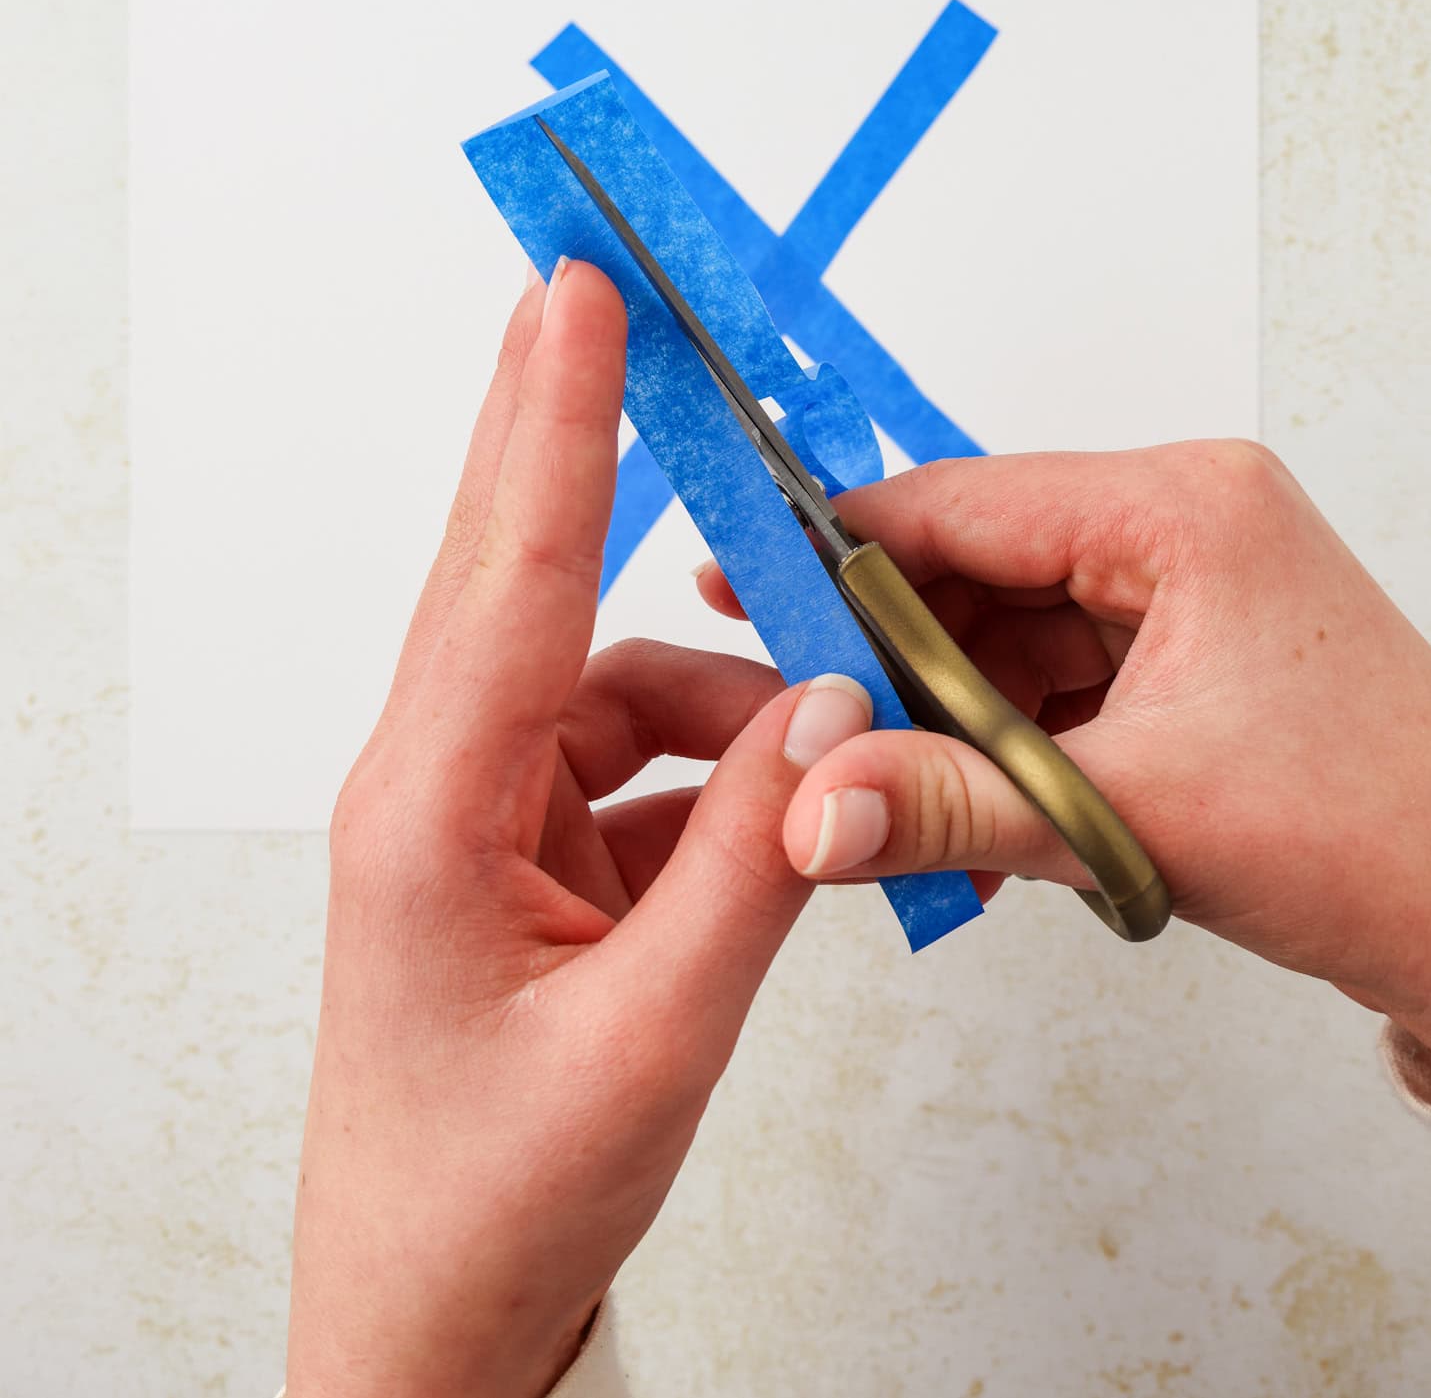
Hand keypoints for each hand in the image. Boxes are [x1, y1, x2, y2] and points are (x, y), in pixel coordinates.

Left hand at [286, 261, 874, 1397]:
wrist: (433, 1324)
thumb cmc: (494, 1201)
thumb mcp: (654, 1038)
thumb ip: (758, 860)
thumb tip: (841, 716)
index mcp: (428, 811)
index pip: (507, 577)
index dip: (554, 424)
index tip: (573, 298)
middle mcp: (440, 783)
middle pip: (523, 571)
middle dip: (570, 432)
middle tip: (604, 296)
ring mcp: (483, 812)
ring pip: (618, 680)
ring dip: (727, 695)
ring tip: (832, 740)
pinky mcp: (527, 847)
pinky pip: (641, 755)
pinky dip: (723, 767)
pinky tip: (785, 806)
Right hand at [701, 441, 1430, 1101]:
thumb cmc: (1378, 837)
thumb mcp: (1131, 816)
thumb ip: (951, 806)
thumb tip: (811, 806)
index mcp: (1185, 507)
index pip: (962, 502)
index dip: (840, 552)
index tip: (744, 585)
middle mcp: (1186, 522)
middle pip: (977, 566)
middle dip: (891, 661)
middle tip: (797, 722)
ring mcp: (1187, 588)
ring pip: (1008, 632)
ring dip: (943, 720)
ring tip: (877, 795)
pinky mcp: (1187, 653)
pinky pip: (1053, 680)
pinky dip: (1000, 748)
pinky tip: (960, 826)